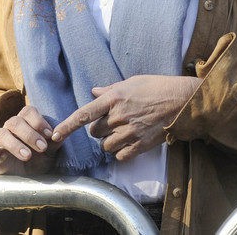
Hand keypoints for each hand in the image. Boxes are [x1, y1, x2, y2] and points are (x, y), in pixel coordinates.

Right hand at [0, 105, 61, 174]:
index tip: (49, 134)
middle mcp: (11, 128)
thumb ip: (55, 142)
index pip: (28, 111)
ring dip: (15, 144)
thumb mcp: (50, 152)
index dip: (38, 121)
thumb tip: (59, 135)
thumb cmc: (38, 159)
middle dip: (30, 135)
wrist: (26, 177)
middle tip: (42, 147)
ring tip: (28, 156)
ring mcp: (1, 140)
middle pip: (16, 122)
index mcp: (26, 122)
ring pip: (3, 134)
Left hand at [52, 75, 201, 161]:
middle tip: (114, 122)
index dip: (67, 126)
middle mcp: (118, 116)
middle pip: (94, 132)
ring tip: (124, 131)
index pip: (84, 114)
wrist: (181, 101)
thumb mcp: (132, 82)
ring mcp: (128, 132)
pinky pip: (120, 155)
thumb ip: (110, 89)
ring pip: (106, 146)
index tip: (55, 136)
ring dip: (110, 141)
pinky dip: (122, 151)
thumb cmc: (157, 87)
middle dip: (100, 129)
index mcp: (113, 98)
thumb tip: (94, 92)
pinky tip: (131, 141)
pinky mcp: (139, 144)